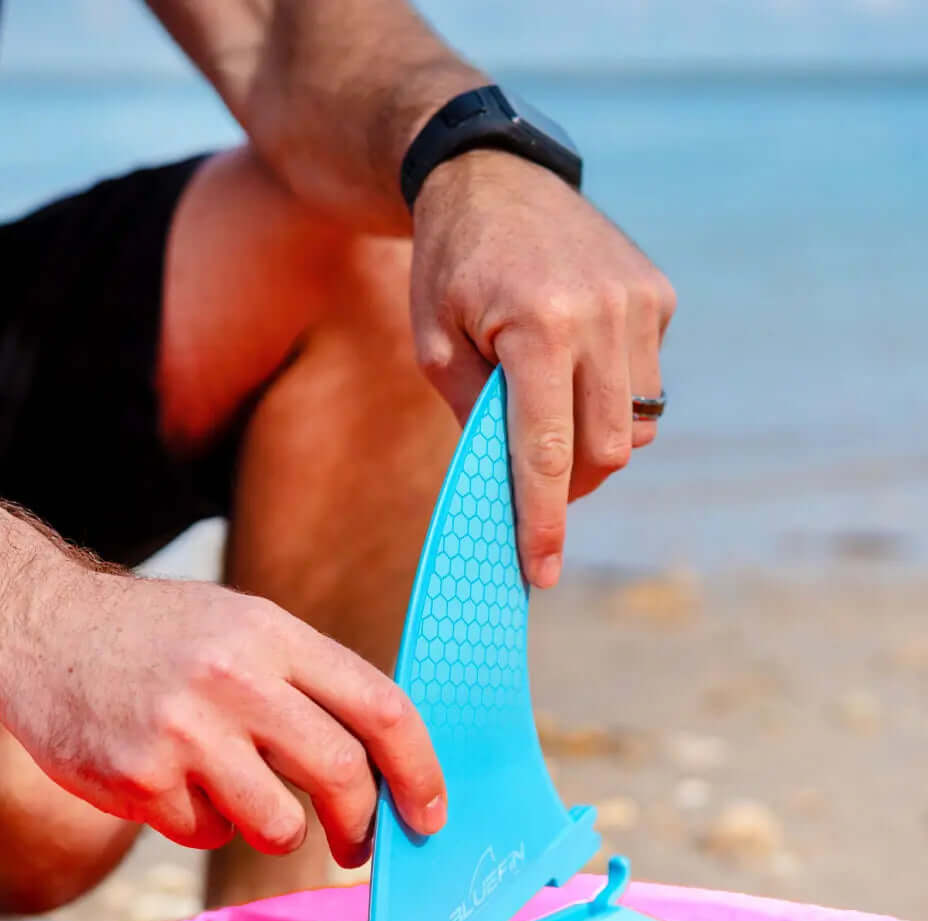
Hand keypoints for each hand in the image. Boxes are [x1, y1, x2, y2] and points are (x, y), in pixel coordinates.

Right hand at [0, 568, 446, 867]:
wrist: (37, 627)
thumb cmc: (156, 636)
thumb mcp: (240, 626)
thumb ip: (307, 683)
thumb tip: (381, 765)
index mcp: (272, 633)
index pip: (380, 705)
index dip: (419, 768)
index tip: (429, 812)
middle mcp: (234, 677)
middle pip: (342, 773)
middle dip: (362, 823)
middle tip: (358, 843)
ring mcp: (183, 729)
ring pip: (277, 822)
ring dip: (273, 825)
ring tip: (234, 789)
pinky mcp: (138, 778)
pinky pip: (206, 833)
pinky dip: (204, 821)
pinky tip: (169, 779)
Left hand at [410, 150, 675, 588]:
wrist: (491, 174)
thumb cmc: (449, 268)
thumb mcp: (435, 347)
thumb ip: (478, 420)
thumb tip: (514, 490)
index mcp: (537, 326)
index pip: (545, 452)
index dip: (543, 521)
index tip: (542, 573)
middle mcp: (601, 315)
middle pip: (606, 451)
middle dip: (571, 483)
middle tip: (532, 480)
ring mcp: (638, 302)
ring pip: (635, 424)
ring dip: (593, 440)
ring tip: (549, 406)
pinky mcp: (658, 295)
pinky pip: (646, 382)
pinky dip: (610, 395)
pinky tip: (575, 359)